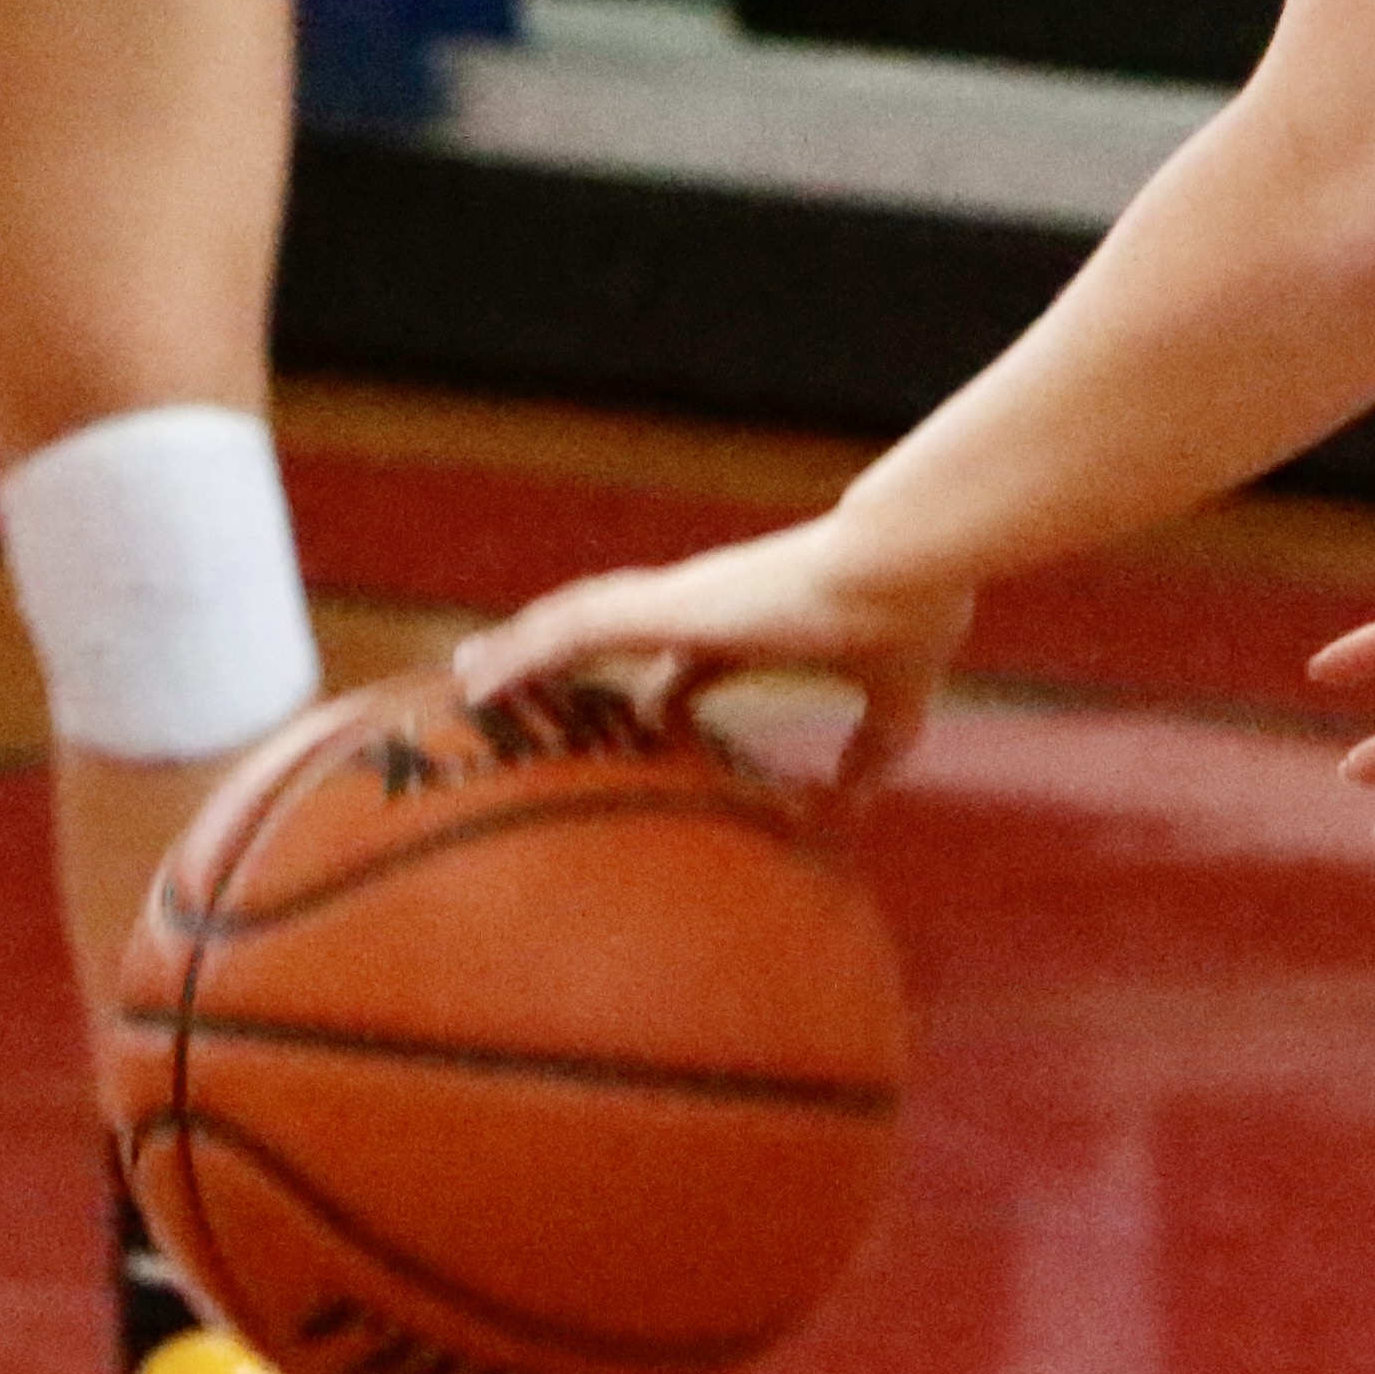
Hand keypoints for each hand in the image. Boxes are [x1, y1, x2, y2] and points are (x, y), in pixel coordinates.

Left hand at [453, 514, 973, 802]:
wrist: (906, 567)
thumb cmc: (911, 612)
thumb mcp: (896, 701)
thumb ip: (874, 751)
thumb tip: (858, 806)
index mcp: (755, 628)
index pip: (687, 665)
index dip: (659, 698)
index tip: (636, 728)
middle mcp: (706, 609)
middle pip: (614, 634)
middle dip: (565, 663)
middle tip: (515, 692)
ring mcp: (680, 602)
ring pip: (575, 623)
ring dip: (519, 652)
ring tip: (463, 679)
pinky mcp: (667, 606)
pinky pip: (568, 632)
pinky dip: (520, 655)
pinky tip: (477, 681)